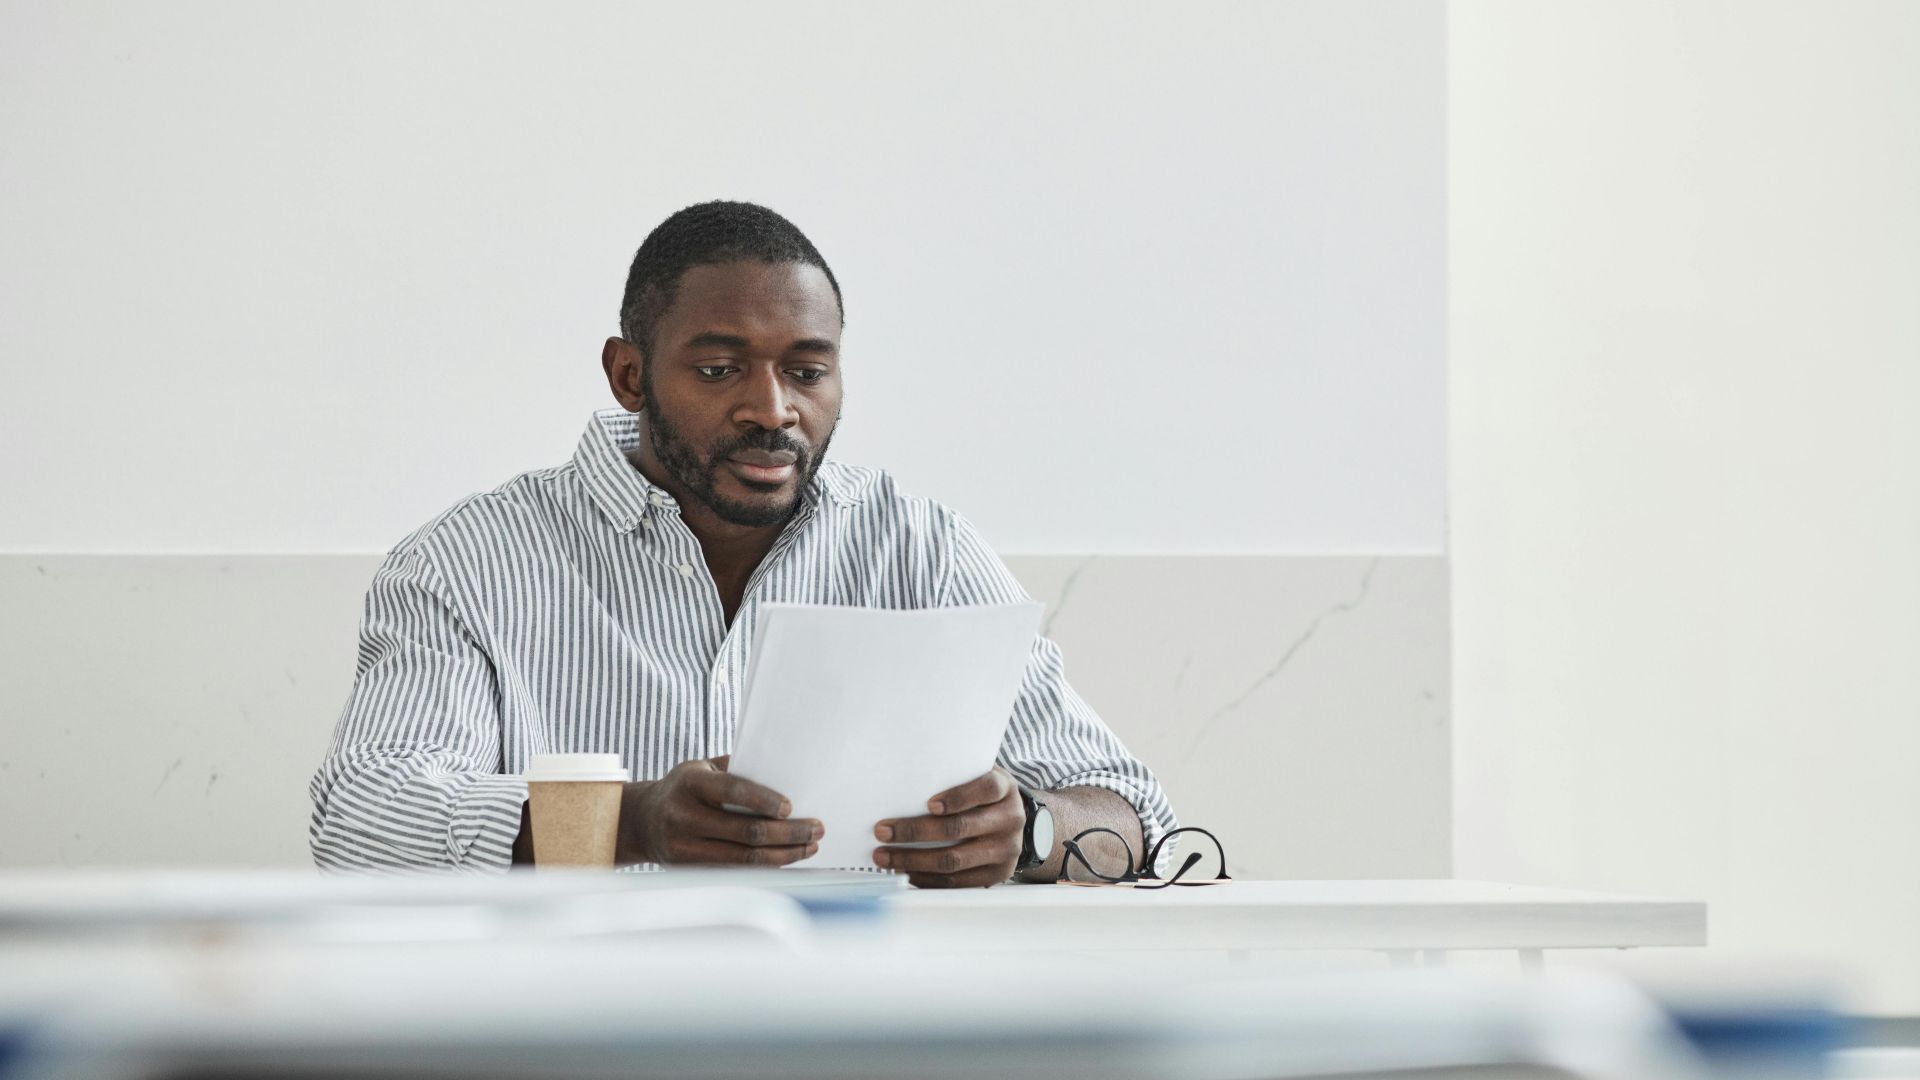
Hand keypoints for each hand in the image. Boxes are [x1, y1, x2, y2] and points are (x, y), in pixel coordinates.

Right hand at [627, 755, 822, 865]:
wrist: (642, 820)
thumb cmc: (685, 788)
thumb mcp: (702, 767)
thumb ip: (737, 769)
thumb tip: (785, 774)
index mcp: (690, 782)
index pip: (732, 791)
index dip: (764, 800)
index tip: (791, 808)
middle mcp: (683, 815)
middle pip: (745, 831)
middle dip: (788, 833)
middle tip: (816, 829)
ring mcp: (684, 847)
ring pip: (744, 858)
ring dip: (784, 854)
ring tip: (809, 846)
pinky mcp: (689, 869)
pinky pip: (735, 871)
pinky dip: (765, 867)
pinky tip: (786, 859)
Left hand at [873, 767, 1023, 888]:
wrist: (1012, 819)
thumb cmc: (982, 794)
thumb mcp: (977, 776)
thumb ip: (951, 778)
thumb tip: (899, 788)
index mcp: (1004, 788)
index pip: (984, 789)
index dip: (957, 798)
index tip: (929, 804)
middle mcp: (1010, 819)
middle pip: (959, 828)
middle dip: (915, 831)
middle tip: (883, 831)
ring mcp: (1006, 850)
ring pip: (954, 860)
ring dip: (913, 860)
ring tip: (885, 856)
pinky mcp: (997, 874)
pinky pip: (957, 882)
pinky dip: (927, 878)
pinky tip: (906, 872)